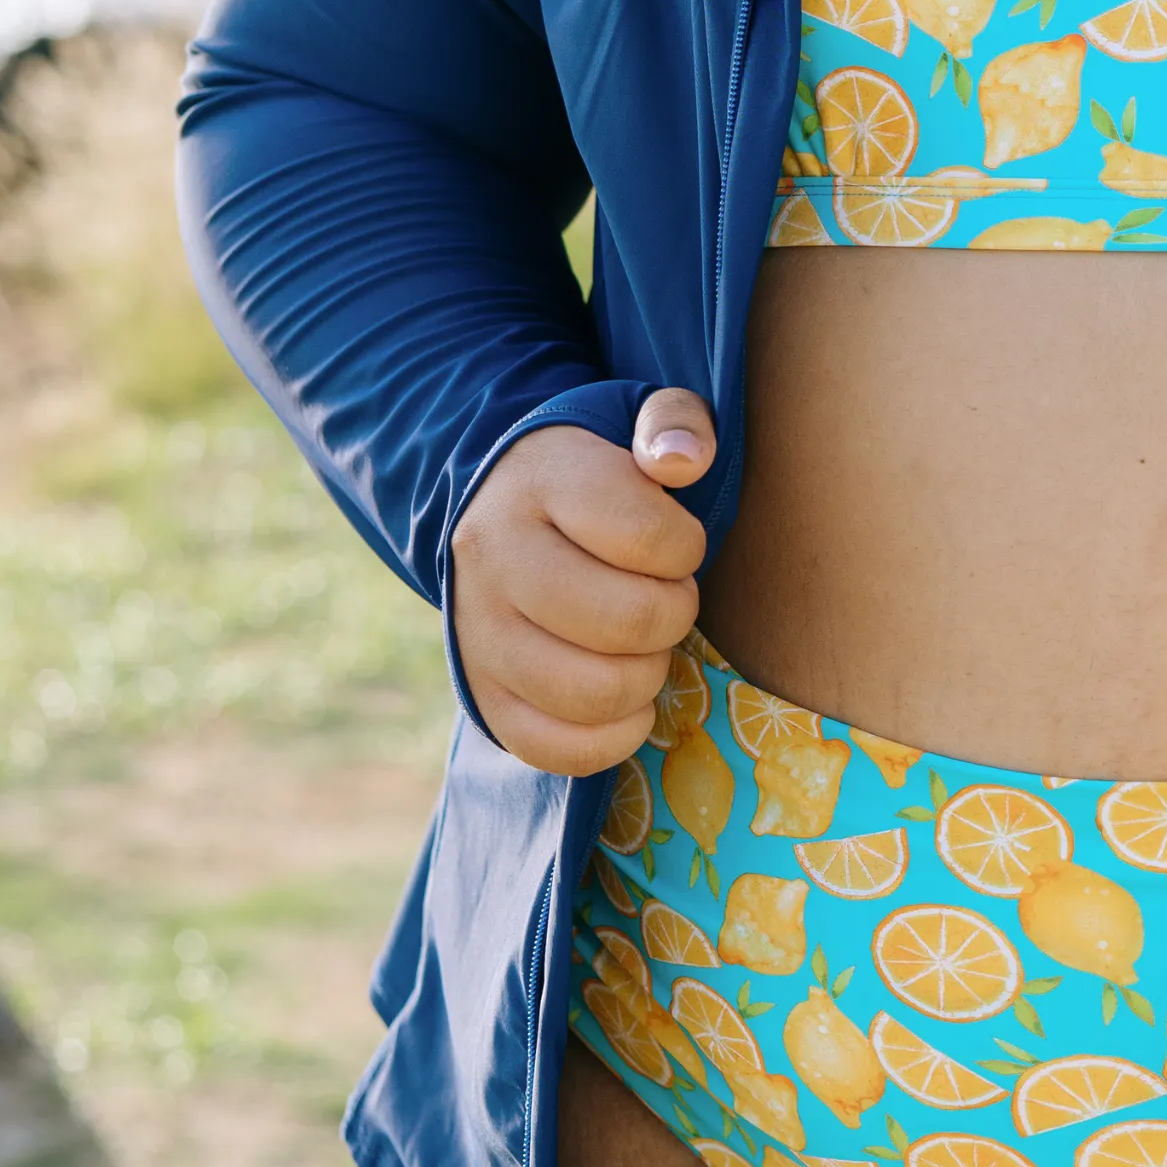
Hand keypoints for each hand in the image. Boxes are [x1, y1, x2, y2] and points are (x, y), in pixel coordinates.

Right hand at [448, 389, 715, 775]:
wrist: (498, 507)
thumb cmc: (595, 467)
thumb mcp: (635, 419)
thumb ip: (675, 422)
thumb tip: (687, 459)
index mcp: (542, 481)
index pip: (645, 534)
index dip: (687, 547)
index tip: (679, 542)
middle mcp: (495, 558)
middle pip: (624, 621)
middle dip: (674, 613)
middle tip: (670, 595)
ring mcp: (479, 633)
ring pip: (594, 691)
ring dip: (648, 675)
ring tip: (647, 642)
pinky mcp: (480, 694)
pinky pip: (555, 748)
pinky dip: (612, 736)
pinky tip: (630, 699)